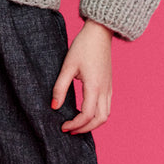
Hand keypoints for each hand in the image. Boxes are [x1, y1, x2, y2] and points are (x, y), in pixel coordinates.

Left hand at [51, 20, 112, 134]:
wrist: (100, 33)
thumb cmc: (83, 47)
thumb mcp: (67, 66)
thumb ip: (60, 87)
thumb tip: (54, 107)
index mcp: (94, 86)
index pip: (86, 115)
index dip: (75, 124)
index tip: (63, 126)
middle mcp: (105, 90)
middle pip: (100, 120)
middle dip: (86, 129)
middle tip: (70, 130)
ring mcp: (109, 87)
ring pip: (106, 114)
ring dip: (93, 123)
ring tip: (77, 124)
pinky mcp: (109, 85)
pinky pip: (107, 106)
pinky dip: (97, 115)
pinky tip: (85, 113)